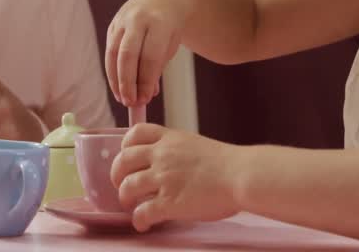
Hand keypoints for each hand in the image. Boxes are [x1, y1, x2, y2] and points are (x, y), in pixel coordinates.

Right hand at [106, 0, 191, 106]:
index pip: (149, 56)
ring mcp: (122, 20)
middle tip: (129, 102)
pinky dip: (112, 71)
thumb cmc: (168, 28)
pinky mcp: (112, 25)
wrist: (162, 0)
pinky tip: (118, 86)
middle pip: (127, 54)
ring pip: (113, 53)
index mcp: (159, 22)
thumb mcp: (170, 45)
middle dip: (127, 81)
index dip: (145, 80)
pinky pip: (109, 51)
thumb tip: (144, 95)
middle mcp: (138, 18)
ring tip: (122, 98)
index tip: (144, 100)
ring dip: (115, 79)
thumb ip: (157, 68)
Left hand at [110, 123, 241, 231]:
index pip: (135, 133)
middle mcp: (162, 155)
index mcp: (170, 138)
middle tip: (121, 184)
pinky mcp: (169, 202)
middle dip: (117, 174)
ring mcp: (164, 178)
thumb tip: (169, 164)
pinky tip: (143, 224)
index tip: (126, 155)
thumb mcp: (197, 145)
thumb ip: (179, 151)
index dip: (125, 145)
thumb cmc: (228, 164)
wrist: (241, 175)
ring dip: (125, 198)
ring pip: (127, 187)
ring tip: (131, 205)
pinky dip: (138, 220)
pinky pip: (142, 212)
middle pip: (123, 160)